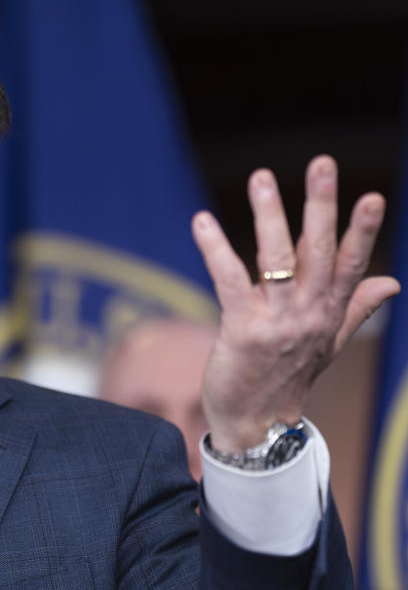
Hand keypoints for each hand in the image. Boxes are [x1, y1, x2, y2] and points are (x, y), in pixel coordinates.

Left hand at [192, 155, 400, 452]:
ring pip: (277, 260)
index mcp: (328, 310)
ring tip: (262, 178)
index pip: (351, 263)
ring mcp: (277, 321)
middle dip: (321, 206)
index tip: (373, 196)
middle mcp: (308, 312)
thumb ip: (356, 307)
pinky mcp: (243, 330)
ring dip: (270, 216)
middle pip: (318, 251)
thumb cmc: (288, 377)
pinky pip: (229, 281)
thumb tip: (393, 282)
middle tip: (322, 164)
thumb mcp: (328, 342)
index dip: (362, 230)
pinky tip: (202, 220)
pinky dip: (215, 249)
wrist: (257, 426)